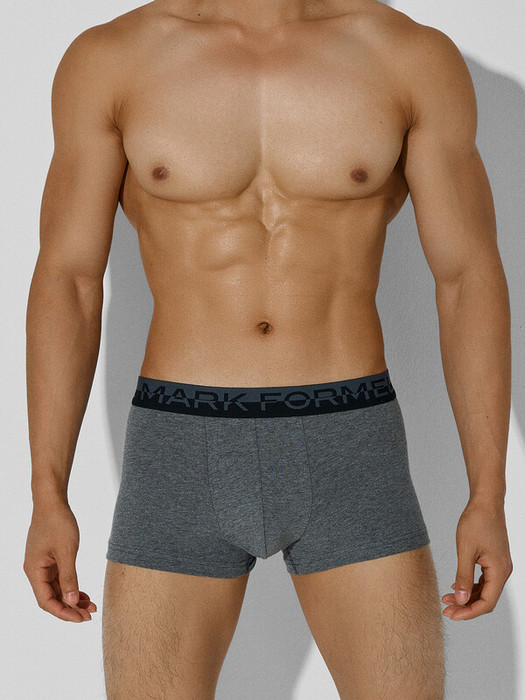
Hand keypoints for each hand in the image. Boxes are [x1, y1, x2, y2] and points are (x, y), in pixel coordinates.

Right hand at [23, 499, 96, 621]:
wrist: (52, 501)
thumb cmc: (58, 522)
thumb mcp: (67, 551)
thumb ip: (69, 577)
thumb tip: (71, 602)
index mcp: (34, 571)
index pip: (46, 601)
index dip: (63, 613)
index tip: (81, 618)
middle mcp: (35, 571)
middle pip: (51, 598)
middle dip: (70, 608)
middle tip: (90, 614)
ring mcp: (42, 565)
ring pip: (56, 589)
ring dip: (72, 598)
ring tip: (90, 605)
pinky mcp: (49, 559)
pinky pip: (59, 579)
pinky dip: (71, 586)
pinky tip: (84, 593)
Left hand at [441, 498, 512, 619]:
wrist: (485, 502)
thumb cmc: (476, 522)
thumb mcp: (465, 550)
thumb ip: (463, 576)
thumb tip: (461, 599)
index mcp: (499, 571)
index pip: (487, 603)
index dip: (469, 612)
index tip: (451, 615)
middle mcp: (503, 571)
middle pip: (486, 599)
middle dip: (466, 606)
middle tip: (445, 610)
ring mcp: (499, 566)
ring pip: (484, 590)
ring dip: (466, 596)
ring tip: (447, 599)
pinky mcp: (493, 560)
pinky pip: (483, 580)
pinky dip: (470, 586)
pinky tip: (455, 586)